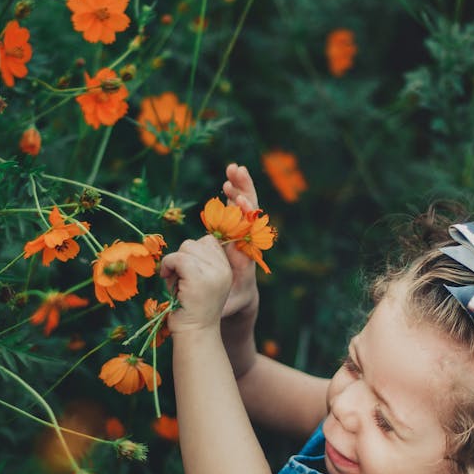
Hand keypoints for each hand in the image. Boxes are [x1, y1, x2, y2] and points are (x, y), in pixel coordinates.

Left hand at [160, 235, 232, 332]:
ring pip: (186, 248)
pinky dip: (168, 265)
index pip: (209, 241)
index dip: (192, 253)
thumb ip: (199, 263)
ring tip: (176, 283)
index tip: (185, 271)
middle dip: (181, 258)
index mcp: (226, 269)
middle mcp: (223, 269)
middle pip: (195, 243)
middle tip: (179, 279)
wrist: (194, 333)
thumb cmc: (190, 309)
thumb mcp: (201, 282)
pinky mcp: (198, 278)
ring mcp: (212, 273)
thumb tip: (186, 245)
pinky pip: (178, 258)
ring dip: (174, 263)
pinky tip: (167, 278)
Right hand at [221, 162, 259, 319]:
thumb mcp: (230, 305)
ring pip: (243, 208)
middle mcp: (245, 242)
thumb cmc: (233, 303)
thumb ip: (227, 301)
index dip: (245, 215)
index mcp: (245, 255)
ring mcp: (240, 235)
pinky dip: (233, 196)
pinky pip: (235, 211)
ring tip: (234, 168)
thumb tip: (224, 298)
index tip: (240, 200)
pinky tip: (229, 181)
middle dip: (244, 191)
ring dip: (240, 187)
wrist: (240, 300)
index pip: (247, 231)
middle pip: (249, 212)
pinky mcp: (233, 233)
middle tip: (237, 172)